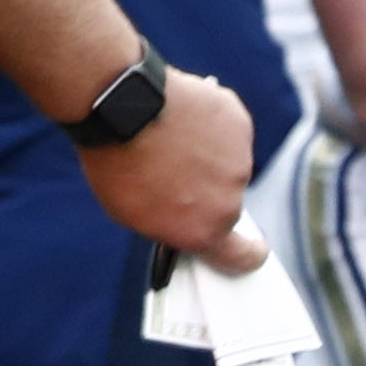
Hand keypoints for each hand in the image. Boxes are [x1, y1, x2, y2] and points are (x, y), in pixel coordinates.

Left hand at [72, 69, 259, 269]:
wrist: (123, 109)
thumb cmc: (117, 163)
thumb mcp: (132, 214)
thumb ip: (170, 222)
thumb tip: (180, 214)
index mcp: (203, 231)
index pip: (244, 256)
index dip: (247, 253)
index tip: (249, 248)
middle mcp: (227, 200)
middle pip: (226, 202)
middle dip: (207, 191)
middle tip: (175, 173)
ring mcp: (238, 159)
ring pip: (228, 162)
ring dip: (208, 156)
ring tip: (173, 140)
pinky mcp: (237, 122)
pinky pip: (228, 129)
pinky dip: (211, 125)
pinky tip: (184, 117)